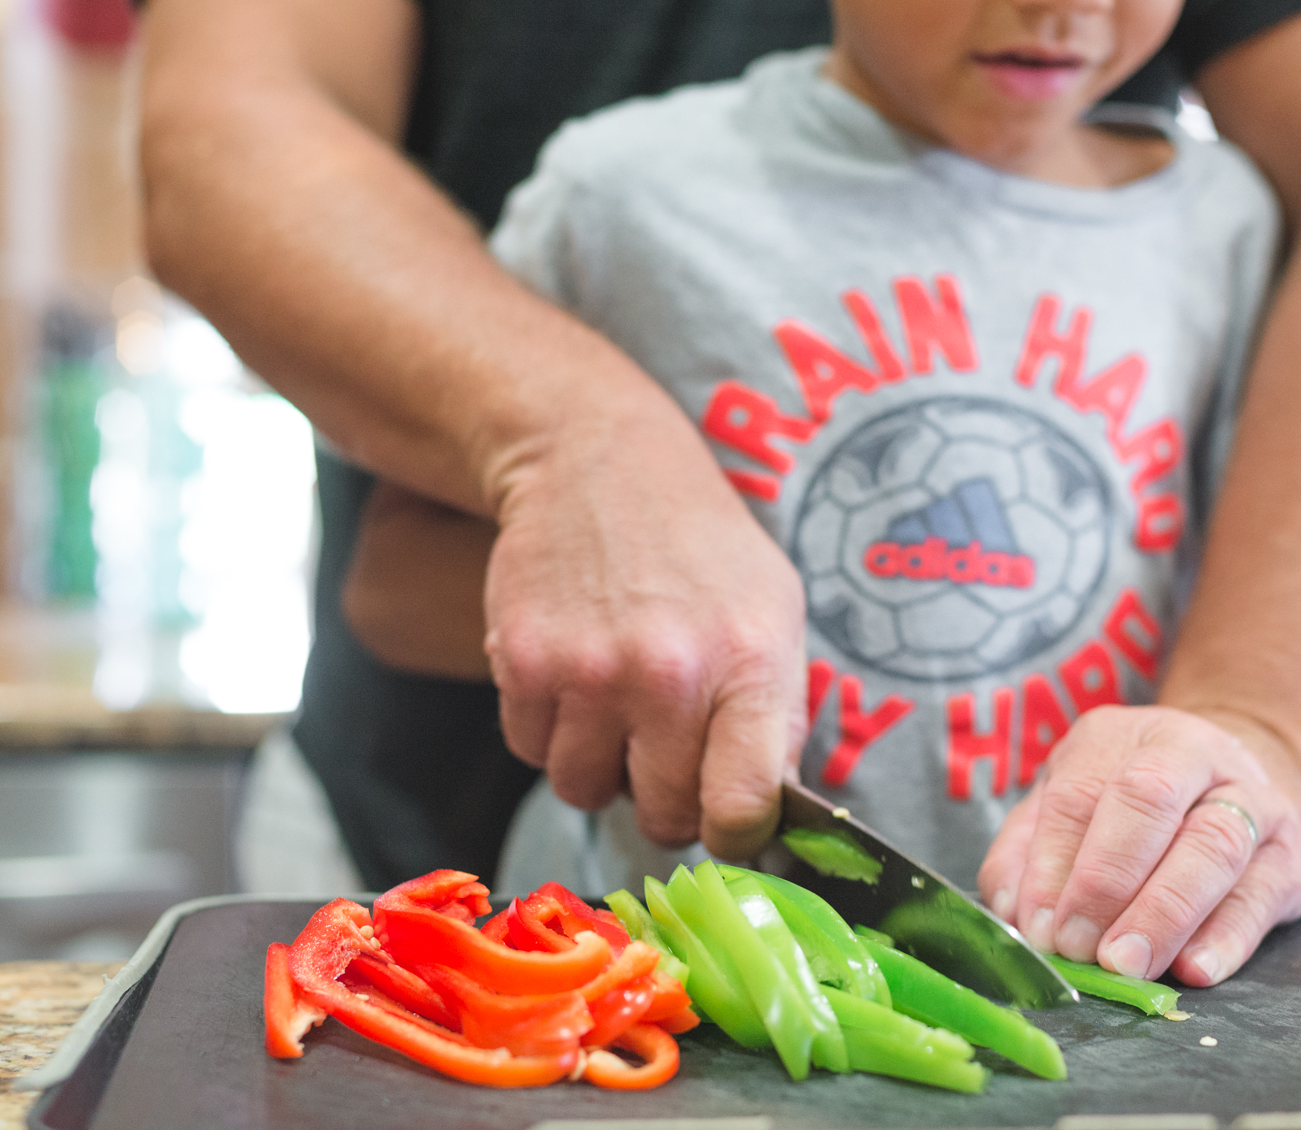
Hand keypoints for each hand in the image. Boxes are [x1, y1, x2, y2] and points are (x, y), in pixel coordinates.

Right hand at [484, 403, 807, 860]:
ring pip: (586, 791)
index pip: (744, 807)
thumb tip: (772, 821)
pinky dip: (548, 730)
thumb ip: (776, 717)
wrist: (599, 464)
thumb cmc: (700, 549)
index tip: (729, 824)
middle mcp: (669, 674)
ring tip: (617, 703)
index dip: (738, 836)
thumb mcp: (774, 613)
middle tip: (667, 749)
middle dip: (668, 799)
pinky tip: (572, 674)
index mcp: (749, 663)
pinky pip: (531, 751)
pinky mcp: (524, 663)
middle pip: (665, 816)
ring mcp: (590, 672)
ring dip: (600, 765)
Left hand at [978, 705, 1300, 985]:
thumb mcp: (1073, 805)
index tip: (1039, 926)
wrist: (1251, 775)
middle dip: (1106, 880)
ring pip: (1212, 847)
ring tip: (1128, 963)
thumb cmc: (1137, 807)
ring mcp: (1252, 799)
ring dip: (1164, 912)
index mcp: (1119, 738)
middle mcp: (1191, 752)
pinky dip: (1227, 937)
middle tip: (1079, 945)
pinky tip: (1196, 969)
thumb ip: (1030, 852)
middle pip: (1147, 803)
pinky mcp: (1295, 853)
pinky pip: (1260, 894)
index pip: (1079, 793)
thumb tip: (1012, 912)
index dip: (1053, 863)